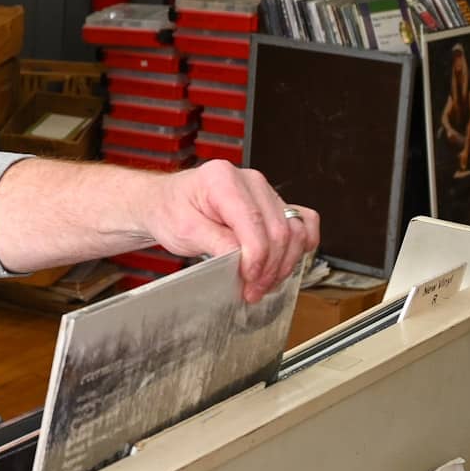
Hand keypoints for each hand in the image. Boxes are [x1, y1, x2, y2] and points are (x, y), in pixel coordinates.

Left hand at [141, 161, 319, 301]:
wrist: (166, 203)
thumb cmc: (171, 210)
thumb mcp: (183, 230)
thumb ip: (215, 242)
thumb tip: (244, 260)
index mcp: (223, 180)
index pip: (253, 223)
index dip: (256, 258)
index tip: (248, 281)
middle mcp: (250, 181)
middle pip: (279, 230)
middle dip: (270, 268)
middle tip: (253, 291)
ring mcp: (265, 191)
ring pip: (294, 230)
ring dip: (285, 263)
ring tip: (264, 284)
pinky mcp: (273, 203)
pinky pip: (303, 220)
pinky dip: (302, 243)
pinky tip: (290, 261)